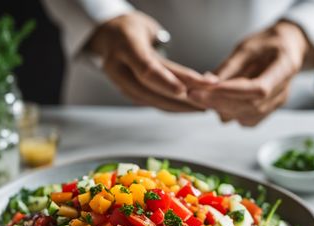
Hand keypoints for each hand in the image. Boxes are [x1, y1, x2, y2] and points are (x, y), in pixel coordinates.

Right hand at [88, 12, 215, 111]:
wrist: (108, 36)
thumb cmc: (133, 29)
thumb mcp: (148, 29)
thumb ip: (168, 56)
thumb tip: (200, 79)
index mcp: (124, 44)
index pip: (146, 68)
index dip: (166, 82)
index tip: (186, 91)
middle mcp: (118, 66)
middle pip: (151, 89)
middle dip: (180, 99)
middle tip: (205, 102)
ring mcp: (120, 83)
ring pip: (152, 100)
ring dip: (179, 107)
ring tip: (203, 108)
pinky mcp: (127, 93)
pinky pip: (151, 103)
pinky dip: (171, 107)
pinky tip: (188, 108)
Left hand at [188, 21, 313, 125]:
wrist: (286, 49)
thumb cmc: (268, 43)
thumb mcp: (248, 46)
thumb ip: (230, 66)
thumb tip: (207, 83)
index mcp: (285, 68)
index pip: (259, 89)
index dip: (232, 92)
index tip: (208, 88)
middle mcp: (282, 92)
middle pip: (249, 106)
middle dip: (218, 102)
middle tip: (193, 94)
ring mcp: (275, 105)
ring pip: (245, 116)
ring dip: (221, 108)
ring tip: (201, 96)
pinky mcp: (265, 113)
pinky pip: (244, 120)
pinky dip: (229, 113)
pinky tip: (216, 102)